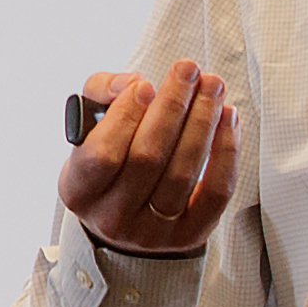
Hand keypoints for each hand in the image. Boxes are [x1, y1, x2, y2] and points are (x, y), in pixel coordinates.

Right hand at [57, 61, 240, 254]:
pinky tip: (228, 119)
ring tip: (213, 86)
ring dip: (203, 121)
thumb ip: (100, 94)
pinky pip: (216, 192)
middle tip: (189, 70)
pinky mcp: (190, 236)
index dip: (125, 117)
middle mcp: (113, 217)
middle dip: (172, 107)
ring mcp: (152, 232)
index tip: (146, 84)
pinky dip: (227, 152)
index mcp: (79, 190)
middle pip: (148, 158)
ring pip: (183, 172)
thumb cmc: (108, 162)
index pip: (102, 155)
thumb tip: (132, 83)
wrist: (127, 219)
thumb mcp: (89, 129)